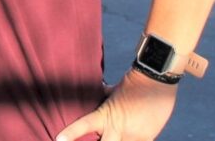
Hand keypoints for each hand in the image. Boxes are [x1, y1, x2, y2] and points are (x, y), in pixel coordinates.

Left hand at [56, 68, 176, 140]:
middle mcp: (118, 128)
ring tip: (113, 136)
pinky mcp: (147, 138)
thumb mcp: (111, 91)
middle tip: (93, 140)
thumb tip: (89, 96)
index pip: (83, 126)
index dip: (70, 134)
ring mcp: (133, 136)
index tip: (59, 139)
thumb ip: (100, 98)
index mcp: (105, 115)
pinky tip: (128, 137)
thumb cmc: (131, 83)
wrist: (155, 80)